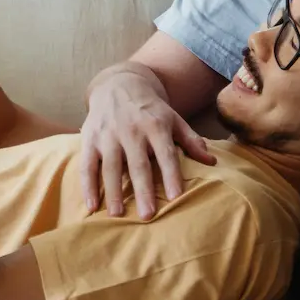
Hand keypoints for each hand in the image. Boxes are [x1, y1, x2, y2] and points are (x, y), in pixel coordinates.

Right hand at [78, 69, 216, 218]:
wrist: (118, 83)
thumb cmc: (150, 109)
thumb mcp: (173, 118)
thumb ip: (191, 140)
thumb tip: (211, 161)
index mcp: (156, 126)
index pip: (166, 153)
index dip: (170, 175)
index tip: (175, 197)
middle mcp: (131, 130)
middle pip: (138, 164)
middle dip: (142, 190)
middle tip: (147, 215)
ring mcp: (108, 134)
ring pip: (110, 166)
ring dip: (113, 191)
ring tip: (117, 215)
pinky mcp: (90, 139)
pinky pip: (87, 165)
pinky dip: (87, 186)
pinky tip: (91, 206)